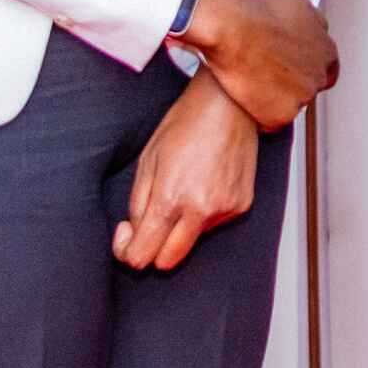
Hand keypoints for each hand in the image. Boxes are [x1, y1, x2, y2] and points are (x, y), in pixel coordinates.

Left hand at [114, 72, 258, 270]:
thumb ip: (137, 205)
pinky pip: (213, 225)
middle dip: (151, 250)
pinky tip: (203, 185)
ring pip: (191, 243)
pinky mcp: (242, 205)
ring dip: (179, 229)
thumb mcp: (147, 161)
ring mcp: (225, 210)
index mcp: (170, 199)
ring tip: (182, 191)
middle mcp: (200, 211)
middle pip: (167, 262)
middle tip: (147, 224)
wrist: (229, 105)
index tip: (126, 232)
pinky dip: (202, 215)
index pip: (141, 256)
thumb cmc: (186, 123)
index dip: (126, 250)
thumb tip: (135, 234)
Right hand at [180, 0, 338, 130]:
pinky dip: (259, 116)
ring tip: (248, 85)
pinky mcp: (283, 113)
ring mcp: (304, 95)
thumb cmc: (256, 10)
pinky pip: (271, 122)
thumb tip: (310, 26)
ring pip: (290, 104)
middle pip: (308, 86)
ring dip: (273, 99)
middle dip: (289, 84)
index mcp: (325, 47)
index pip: (328, 67)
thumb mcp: (295, 4)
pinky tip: (243, 100)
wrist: (234, 27)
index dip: (308, 69)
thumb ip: (309, 22)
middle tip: (263, 76)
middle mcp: (319, 72)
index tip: (294, 71)